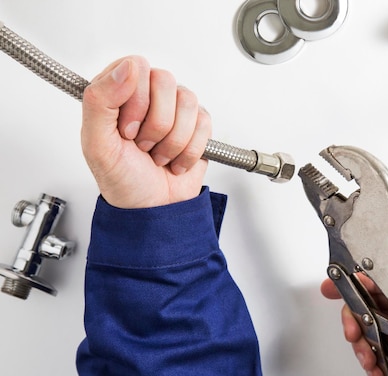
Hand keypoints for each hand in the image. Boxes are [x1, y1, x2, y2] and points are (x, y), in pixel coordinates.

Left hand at [81, 56, 210, 208]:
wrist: (153, 208)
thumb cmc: (122, 179)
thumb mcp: (96, 144)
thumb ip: (99, 100)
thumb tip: (127, 67)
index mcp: (118, 92)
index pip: (135, 67)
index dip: (135, 100)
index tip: (126, 130)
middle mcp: (148, 94)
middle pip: (165, 80)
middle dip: (156, 123)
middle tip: (143, 145)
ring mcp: (175, 108)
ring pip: (188, 101)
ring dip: (173, 140)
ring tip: (159, 155)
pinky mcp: (198, 124)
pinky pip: (204, 122)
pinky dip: (190, 150)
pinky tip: (176, 160)